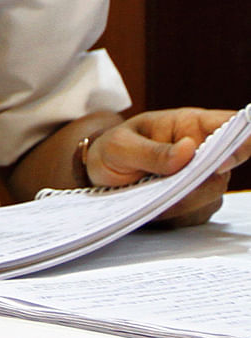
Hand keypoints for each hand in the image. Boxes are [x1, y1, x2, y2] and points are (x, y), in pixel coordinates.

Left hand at [84, 108, 248, 226]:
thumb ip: (151, 151)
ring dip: (182, 200)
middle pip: (225, 168)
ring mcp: (203, 176)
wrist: (100, 173)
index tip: (219, 162)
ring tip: (148, 193)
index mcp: (189, 124)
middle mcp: (204, 150)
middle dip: (199, 182)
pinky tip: (151, 204)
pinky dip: (174, 212)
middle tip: (168, 187)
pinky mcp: (196, 200)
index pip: (230, 124)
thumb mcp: (119, 146)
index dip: (238, 142)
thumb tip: (188, 150)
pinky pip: (196, 212)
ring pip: (211, 194)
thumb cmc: (113, 149)